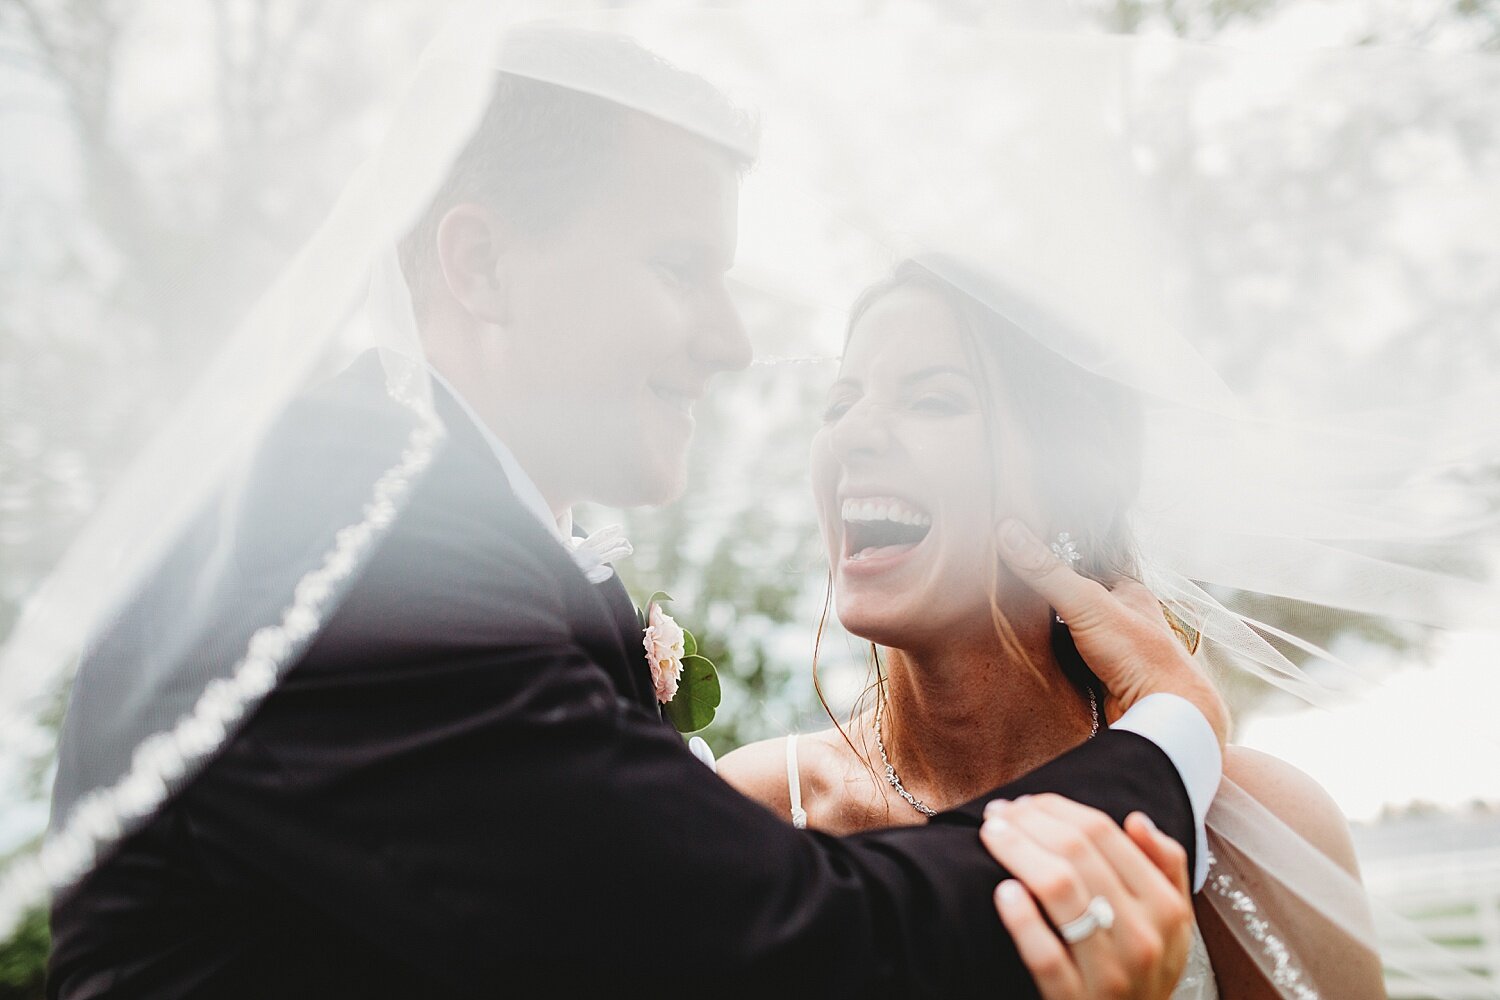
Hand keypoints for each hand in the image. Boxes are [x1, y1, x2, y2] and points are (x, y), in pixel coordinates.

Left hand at [981, 795, 1193, 999]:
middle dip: (1030, 822)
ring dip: (1017, 852)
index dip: (1058, 808)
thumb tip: (1136, 819)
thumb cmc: (1146, 970)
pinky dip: (1022, 919)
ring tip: (991, 835)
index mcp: (1166, 908)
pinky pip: (1045, 954)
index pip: (1104, 834)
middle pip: (1076, 853)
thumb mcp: (1174, 924)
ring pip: (1059, 892)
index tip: (1026, 803)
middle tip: (999, 813)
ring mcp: (1109, 973)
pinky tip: (1002, 892)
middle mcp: (1142, 937)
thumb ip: (1167, 867)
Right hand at [995, 519, 1227, 748]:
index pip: (1087, 566)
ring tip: (1012, 621)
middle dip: (1048, 599)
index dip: (1056, 559)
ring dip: (1049, 633)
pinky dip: (1053, 659)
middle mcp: (1125, 619)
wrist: (1164, 714)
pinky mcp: (1104, 680)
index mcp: (1129, 592)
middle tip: (1009, 590)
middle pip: (1078, 601)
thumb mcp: (1086, 603)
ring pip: (1073, 633)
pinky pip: (1071, 663)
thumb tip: (1008, 530)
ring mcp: (1115, 651)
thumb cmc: (1138, 654)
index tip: (1021, 552)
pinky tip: (1032, 656)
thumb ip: (1046, 571)